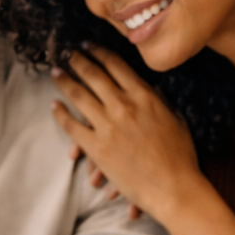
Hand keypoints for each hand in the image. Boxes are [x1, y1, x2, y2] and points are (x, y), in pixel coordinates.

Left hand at [52, 46, 200, 225]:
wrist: (174, 187)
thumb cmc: (181, 157)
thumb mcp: (175, 120)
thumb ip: (159, 102)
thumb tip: (151, 89)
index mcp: (145, 96)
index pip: (116, 65)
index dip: (99, 53)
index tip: (88, 46)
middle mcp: (124, 105)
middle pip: (93, 75)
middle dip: (78, 61)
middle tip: (68, 54)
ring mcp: (108, 125)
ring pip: (78, 96)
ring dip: (64, 81)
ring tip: (55, 73)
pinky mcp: (97, 147)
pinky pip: (72, 125)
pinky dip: (60, 114)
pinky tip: (54, 105)